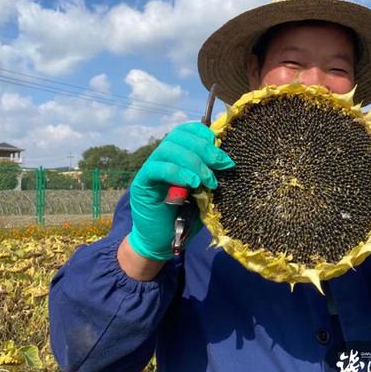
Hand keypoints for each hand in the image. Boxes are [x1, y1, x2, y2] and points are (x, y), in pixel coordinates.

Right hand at [128, 122, 234, 260]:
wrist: (162, 241)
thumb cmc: (185, 217)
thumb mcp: (204, 193)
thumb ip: (211, 176)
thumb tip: (228, 162)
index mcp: (177, 155)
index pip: (186, 130)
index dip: (204, 133)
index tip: (221, 147)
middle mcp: (162, 157)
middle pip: (179, 136)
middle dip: (204, 148)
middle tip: (222, 164)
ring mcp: (150, 168)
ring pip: (169, 149)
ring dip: (194, 162)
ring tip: (208, 180)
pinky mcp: (142, 183)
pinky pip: (157, 169)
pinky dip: (178, 173)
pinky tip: (192, 184)